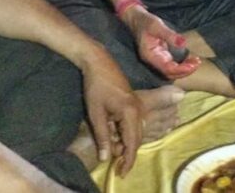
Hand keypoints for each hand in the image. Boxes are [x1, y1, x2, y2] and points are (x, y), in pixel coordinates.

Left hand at [78, 48, 142, 175]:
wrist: (98, 62)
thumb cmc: (96, 86)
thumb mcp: (96, 113)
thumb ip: (102, 136)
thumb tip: (105, 158)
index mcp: (131, 113)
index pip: (133, 143)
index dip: (128, 160)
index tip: (121, 173)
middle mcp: (139, 110)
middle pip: (137, 138)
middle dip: (126, 152)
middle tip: (114, 162)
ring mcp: (138, 105)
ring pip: (135, 131)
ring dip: (125, 141)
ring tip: (111, 147)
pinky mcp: (133, 102)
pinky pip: (133, 123)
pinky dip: (125, 132)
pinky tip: (113, 133)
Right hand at [122, 7, 201, 79]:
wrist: (136, 18)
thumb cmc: (145, 21)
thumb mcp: (156, 25)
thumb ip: (169, 35)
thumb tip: (183, 43)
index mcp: (150, 56)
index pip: (167, 69)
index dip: (181, 69)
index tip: (193, 64)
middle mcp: (153, 61)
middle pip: (170, 73)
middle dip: (185, 71)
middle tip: (197, 62)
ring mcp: (157, 59)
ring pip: (172, 71)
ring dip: (184, 69)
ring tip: (196, 61)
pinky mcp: (161, 56)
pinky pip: (172, 65)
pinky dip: (182, 64)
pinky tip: (190, 59)